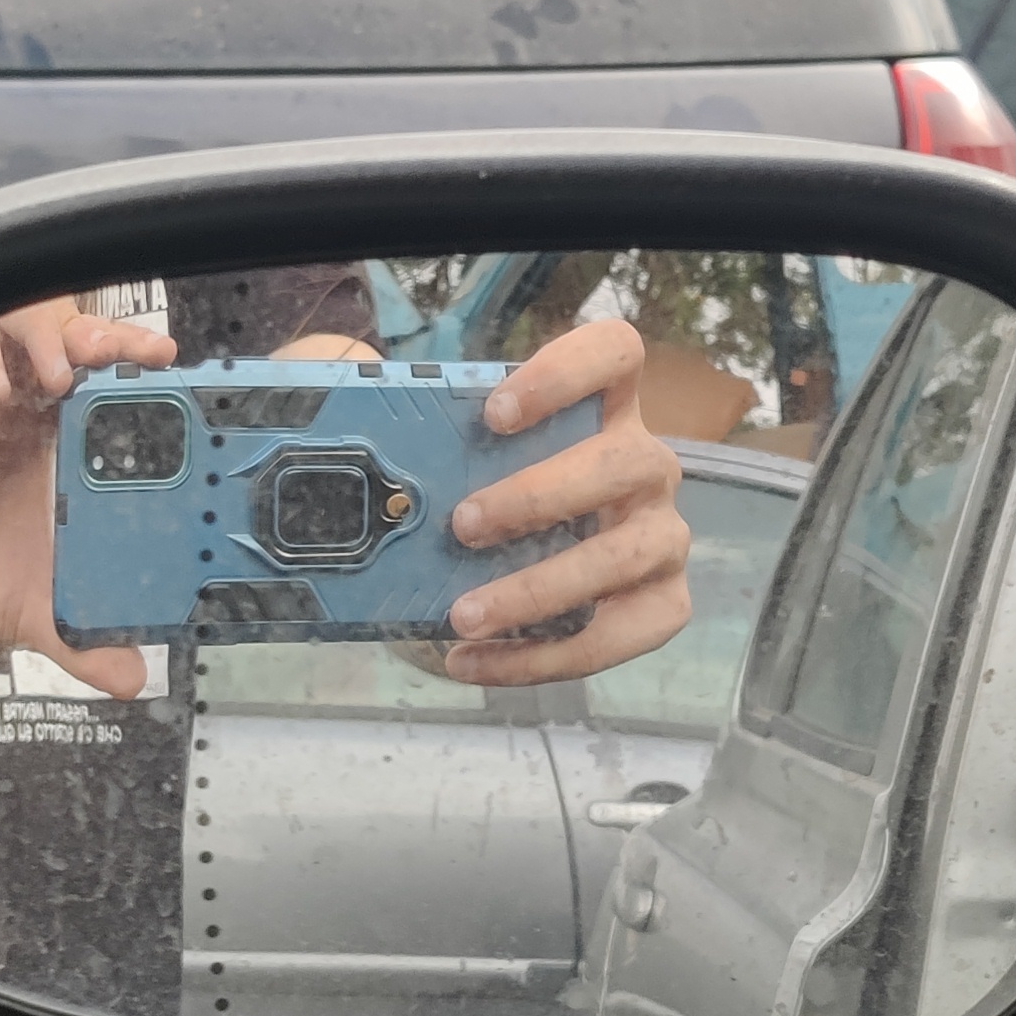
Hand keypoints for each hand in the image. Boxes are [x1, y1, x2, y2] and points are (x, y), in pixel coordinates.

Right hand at [0, 299, 173, 701]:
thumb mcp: (51, 622)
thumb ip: (90, 643)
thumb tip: (134, 680)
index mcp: (72, 457)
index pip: (112, 386)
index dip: (139, 364)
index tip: (168, 363)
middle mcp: (36, 427)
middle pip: (74, 347)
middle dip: (104, 334)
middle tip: (124, 353)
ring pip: (21, 338)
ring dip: (46, 336)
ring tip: (66, 370)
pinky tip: (8, 390)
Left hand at [439, 318, 690, 685]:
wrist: (507, 587)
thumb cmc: (486, 506)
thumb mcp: (458, 465)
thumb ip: (423, 436)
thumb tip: (351, 416)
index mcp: (604, 409)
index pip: (616, 353)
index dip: (564, 373)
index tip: (493, 414)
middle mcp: (647, 466)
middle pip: (624, 462)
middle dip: (540, 496)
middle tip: (463, 526)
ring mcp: (663, 536)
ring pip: (623, 556)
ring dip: (538, 589)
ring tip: (465, 614)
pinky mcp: (663, 604)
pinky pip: (615, 637)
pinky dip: (539, 658)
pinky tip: (471, 662)